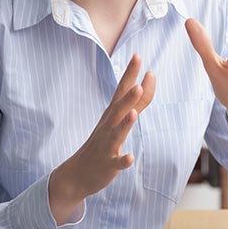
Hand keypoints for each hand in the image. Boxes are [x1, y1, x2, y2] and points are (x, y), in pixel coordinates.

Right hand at [49, 54, 154, 223]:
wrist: (79, 173)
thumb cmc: (102, 143)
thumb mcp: (119, 120)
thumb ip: (137, 101)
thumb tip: (149, 79)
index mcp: (111, 114)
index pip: (121, 90)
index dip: (130, 74)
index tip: (138, 56)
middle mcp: (108, 126)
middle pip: (119, 108)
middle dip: (129, 95)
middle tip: (141, 80)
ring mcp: (106, 145)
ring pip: (116, 133)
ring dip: (125, 123)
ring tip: (134, 112)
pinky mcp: (107, 164)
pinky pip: (116, 163)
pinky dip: (122, 160)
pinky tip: (129, 158)